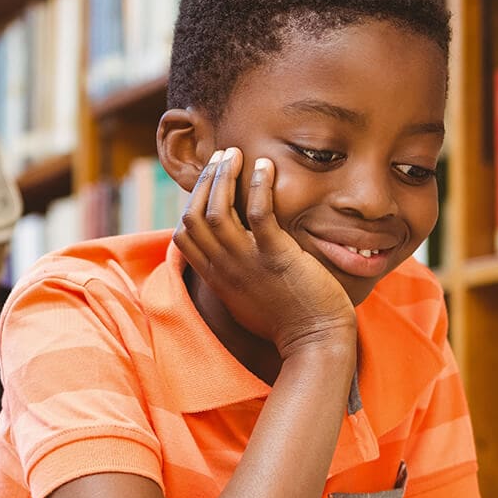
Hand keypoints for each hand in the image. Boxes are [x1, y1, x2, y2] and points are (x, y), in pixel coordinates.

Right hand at [175, 147, 355, 357]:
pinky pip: (260, 214)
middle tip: (221, 157)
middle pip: (194, 216)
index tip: (209, 183)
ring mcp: (248, 263)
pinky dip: (259, 186)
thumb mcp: (245, 298)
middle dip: (205, 181)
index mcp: (216, 277)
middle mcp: (224, 268)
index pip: (183, 234)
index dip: (191, 202)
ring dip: (224, 177)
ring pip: (218, 211)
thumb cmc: (286, 320)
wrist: (314, 342)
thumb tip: (230, 254)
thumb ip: (232, 275)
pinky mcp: (276, 257)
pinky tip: (266, 167)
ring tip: (235, 155)